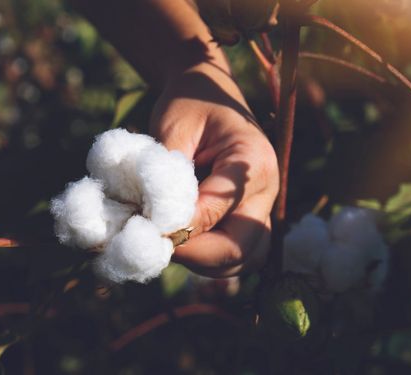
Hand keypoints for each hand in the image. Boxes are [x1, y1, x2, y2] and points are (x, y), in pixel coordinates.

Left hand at [150, 61, 278, 277]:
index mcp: (252, 161)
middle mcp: (266, 190)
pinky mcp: (249, 217)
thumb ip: (168, 172)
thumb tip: (154, 221)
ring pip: (243, 259)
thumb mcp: (174, 126)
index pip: (216, 211)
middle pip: (242, 248)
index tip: (144, 229)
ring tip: (166, 244)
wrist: (208, 92)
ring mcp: (261, 207)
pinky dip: (208, 258)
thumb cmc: (190, 103)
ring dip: (203, 262)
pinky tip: (178, 243)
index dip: (179, 228)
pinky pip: (236, 253)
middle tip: (155, 246)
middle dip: (196, 256)